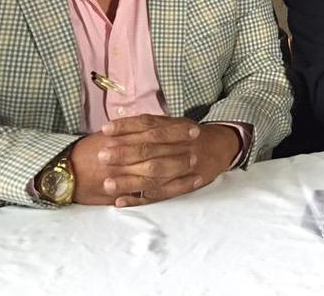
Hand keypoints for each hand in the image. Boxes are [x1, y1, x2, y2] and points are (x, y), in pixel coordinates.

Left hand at [70, 115, 240, 206]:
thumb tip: (117, 126)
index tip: (106, 130)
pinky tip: (121, 201)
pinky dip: (140, 199)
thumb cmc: (190, 135)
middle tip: (102, 156)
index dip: (128, 127)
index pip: (151, 126)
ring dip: (130, 180)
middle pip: (151, 150)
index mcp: (179, 128)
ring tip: (107, 183)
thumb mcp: (176, 122)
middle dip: (125, 154)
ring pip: (155, 175)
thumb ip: (152, 125)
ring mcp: (186, 167)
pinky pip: (162, 194)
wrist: (221, 147)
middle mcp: (184, 147)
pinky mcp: (186, 185)